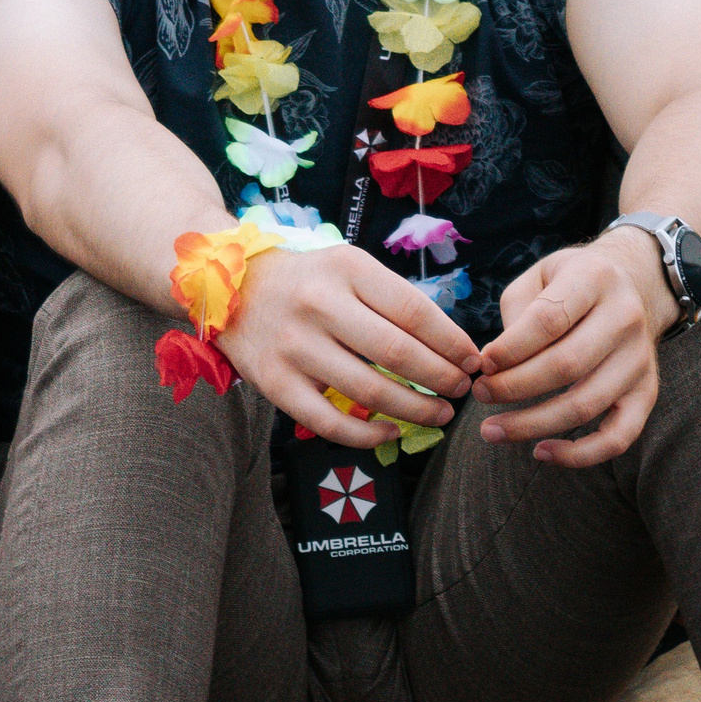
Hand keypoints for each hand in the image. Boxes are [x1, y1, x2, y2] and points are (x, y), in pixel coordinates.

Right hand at [216, 244, 481, 449]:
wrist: (226, 284)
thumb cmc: (306, 279)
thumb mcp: (348, 266)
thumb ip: (393, 299)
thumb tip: (452, 345)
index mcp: (345, 268)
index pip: (414, 311)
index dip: (453, 342)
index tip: (473, 360)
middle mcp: (317, 304)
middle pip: (398, 352)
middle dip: (443, 378)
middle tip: (462, 389)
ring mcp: (292, 345)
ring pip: (370, 391)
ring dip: (417, 410)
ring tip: (441, 414)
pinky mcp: (273, 381)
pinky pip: (330, 422)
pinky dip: (369, 435)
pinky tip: (391, 431)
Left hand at [474, 229, 674, 466]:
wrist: (633, 284)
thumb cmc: (569, 282)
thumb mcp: (539, 275)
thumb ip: (517, 312)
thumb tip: (496, 363)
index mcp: (594, 278)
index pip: (549, 319)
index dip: (510, 348)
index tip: (480, 364)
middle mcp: (625, 318)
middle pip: (566, 365)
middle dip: (513, 387)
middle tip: (478, 394)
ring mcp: (640, 358)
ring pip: (586, 404)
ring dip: (532, 424)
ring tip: (491, 430)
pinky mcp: (647, 391)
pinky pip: (620, 435)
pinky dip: (581, 454)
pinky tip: (541, 452)